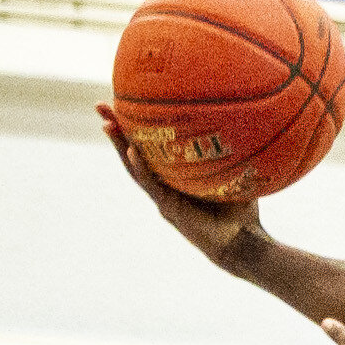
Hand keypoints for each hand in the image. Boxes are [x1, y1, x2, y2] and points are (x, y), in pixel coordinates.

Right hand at [97, 104, 263, 267]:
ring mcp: (164, 198)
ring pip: (135, 169)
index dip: (135, 126)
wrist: (243, 243)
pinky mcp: (169, 210)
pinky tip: (131, 150)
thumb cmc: (241, 210)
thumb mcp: (236, 173)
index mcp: (174, 176)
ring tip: (107, 124)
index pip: (150, 147)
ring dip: (119, 146)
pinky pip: (152, 186)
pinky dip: (141, 168)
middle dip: (117, 130)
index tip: (123, 101)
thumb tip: (242, 117)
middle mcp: (164, 186)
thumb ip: (232, 151)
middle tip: (100, 106)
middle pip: (134, 153)